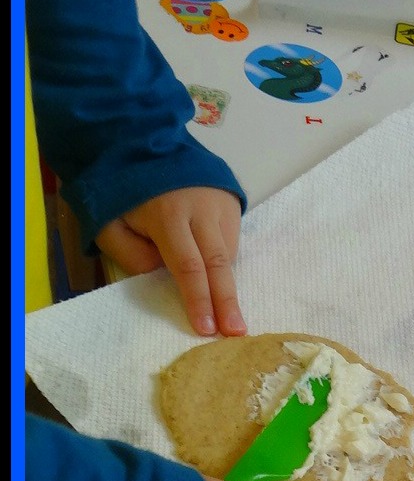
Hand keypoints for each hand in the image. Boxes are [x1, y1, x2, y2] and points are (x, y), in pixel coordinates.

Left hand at [95, 187, 245, 336]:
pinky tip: (210, 264)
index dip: (198, 300)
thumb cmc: (123, 193)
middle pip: (219, 264)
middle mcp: (200, 209)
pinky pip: (232, 240)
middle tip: (237, 332)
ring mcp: (220, 203)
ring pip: (228, 254)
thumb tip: (164, 275)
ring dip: (223, 281)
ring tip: (221, 303)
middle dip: (227, 302)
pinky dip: (222, 259)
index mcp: (168, 215)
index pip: (188, 267)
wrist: (143, 147)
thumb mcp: (110, 225)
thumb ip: (133, 256)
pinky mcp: (231, 202)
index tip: (205, 328)